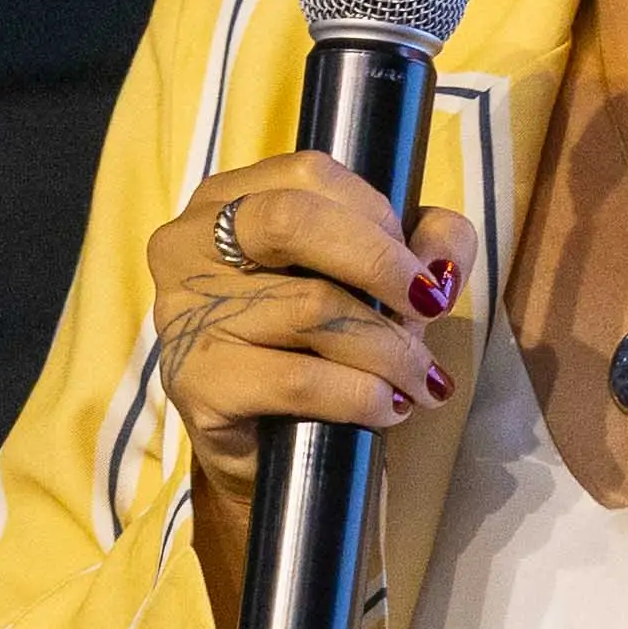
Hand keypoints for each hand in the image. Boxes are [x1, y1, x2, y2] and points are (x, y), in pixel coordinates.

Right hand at [142, 156, 468, 573]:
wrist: (271, 454)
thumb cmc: (319, 349)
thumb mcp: (376, 281)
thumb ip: (424, 242)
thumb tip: (443, 259)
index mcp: (224, 200)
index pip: (308, 174)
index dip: (377, 214)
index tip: (415, 266)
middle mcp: (188, 244)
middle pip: (295, 221)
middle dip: (381, 265)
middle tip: (429, 310)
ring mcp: (183, 313)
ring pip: (311, 308)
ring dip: (388, 348)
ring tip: (420, 379)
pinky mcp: (196, 382)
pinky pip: (300, 379)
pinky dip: (361, 395)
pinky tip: (387, 408)